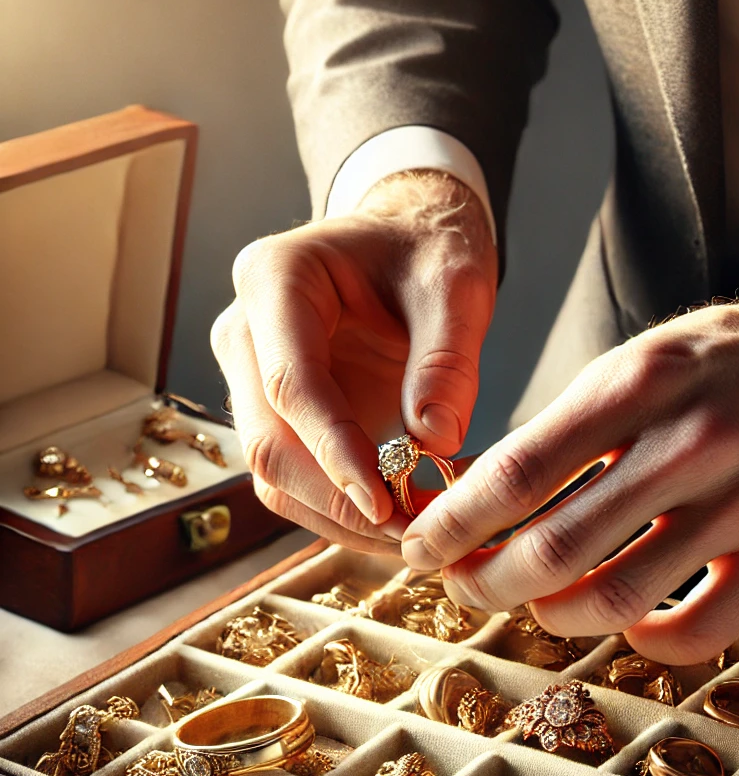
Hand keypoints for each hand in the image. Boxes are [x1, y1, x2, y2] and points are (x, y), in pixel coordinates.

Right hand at [211, 171, 496, 549]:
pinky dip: (346, 511)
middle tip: (413, 534)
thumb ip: (448, 358)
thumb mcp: (455, 284)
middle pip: (268, 442)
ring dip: (340, 518)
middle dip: (337, 500)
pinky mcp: (275, 417)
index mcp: (275, 280)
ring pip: (275, 476)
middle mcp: (245, 333)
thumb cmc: (426, 250)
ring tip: (416, 533)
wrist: (405, 241)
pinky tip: (402, 518)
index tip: (385, 503)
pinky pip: (298, 481)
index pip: (291, 383)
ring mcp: (252, 380)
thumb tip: (435, 441)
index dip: (334, 451)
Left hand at [401, 268, 738, 661]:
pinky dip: (643, 641)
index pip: (519, 471)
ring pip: (616, 599)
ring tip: (539, 605)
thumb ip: (573, 428)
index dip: (453, 525)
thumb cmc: (734, 366)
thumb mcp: (647, 362)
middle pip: (554, 547)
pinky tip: (628, 624)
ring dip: (555, 616)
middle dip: (487, 583)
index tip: (419, 548)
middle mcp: (694, 439)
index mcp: (642, 381)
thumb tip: (477, 504)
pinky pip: (695, 631)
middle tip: (466, 587)